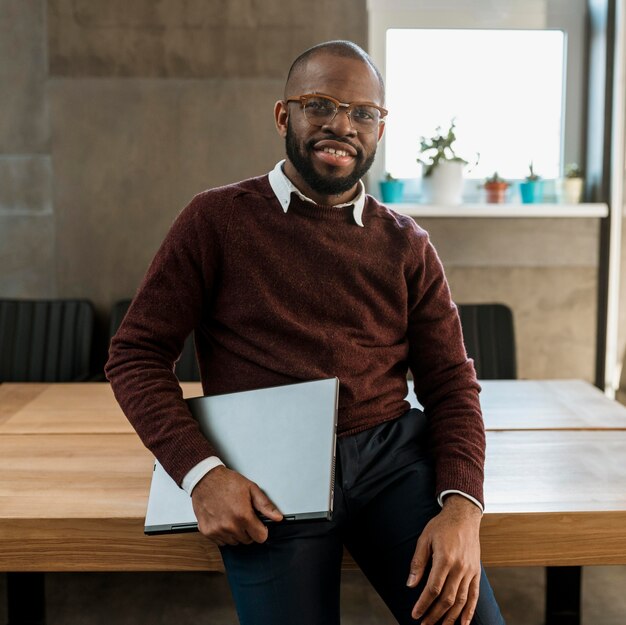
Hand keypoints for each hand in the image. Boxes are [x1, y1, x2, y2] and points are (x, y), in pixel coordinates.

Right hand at [191, 466, 282, 545]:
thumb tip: (278, 517)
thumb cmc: (227, 482)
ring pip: (234, 542)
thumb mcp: (251, 489)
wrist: (205, 479)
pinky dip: (224, 534)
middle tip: (243, 516)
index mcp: (243, 515)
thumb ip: (265, 505)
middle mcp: (230, 526)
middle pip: (247, 541)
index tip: (259, 525)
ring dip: (236, 533)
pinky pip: (221, 542)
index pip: (260, 537)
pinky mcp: (207, 532)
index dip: (262, 530)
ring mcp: (217, 530)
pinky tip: (223, 520)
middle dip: (248, 530)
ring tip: (232, 516)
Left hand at [406, 495, 481, 624]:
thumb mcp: (424, 539)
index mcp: (445, 559)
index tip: (415, 614)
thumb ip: (418, 562)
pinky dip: (469, 611)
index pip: (433, 589)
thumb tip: (410, 584)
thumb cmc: (441, 526)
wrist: (464, 516)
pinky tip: (464, 623)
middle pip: (447, 599)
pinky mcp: (476, 572)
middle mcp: (459, 568)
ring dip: (450, 617)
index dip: (423, 604)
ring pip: (461, 601)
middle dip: (434, 615)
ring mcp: (470, 571)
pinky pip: (474, 595)